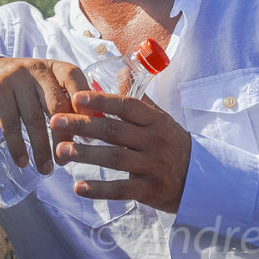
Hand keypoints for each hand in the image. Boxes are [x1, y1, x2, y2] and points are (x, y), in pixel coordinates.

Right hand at [0, 57, 89, 174]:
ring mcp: (14, 78)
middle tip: (65, 160)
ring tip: (46, 169)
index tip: (90, 133)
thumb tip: (92, 134)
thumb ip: (67, 101)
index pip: (73, 78)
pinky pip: (10, 123)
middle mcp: (35, 68)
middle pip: (55, 104)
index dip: (84, 104)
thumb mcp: (45, 84)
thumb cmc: (25, 86)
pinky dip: (17, 146)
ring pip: (33, 118)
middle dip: (63, 136)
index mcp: (53, 67)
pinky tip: (22, 162)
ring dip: (41, 148)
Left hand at [50, 91, 191, 211]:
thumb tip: (122, 68)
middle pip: (115, 131)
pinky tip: (79, 187)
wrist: (203, 179)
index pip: (127, 106)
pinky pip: (122, 190)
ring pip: (116, 158)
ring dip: (86, 154)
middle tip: (56, 121)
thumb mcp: (159, 118)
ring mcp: (153, 166)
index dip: (102, 100)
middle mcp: (154, 141)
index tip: (76, 97)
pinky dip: (100, 189)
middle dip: (83, 125)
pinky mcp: (150, 190)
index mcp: (155, 121)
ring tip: (61, 150)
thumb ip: (138, 97)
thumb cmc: (172, 143)